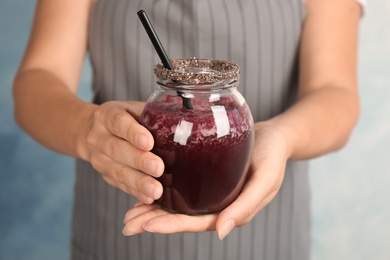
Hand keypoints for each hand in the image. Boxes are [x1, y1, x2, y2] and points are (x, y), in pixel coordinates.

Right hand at [82, 101, 163, 203]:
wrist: (91, 132)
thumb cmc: (125, 119)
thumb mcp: (134, 109)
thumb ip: (154, 114)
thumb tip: (185, 120)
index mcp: (106, 115)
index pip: (117, 122)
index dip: (133, 133)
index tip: (149, 142)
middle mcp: (98, 137)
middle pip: (117, 149)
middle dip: (139, 161)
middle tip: (158, 168)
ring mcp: (99, 159)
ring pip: (118, 171)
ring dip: (139, 182)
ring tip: (156, 190)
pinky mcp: (106, 176)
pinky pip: (121, 185)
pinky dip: (136, 192)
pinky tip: (150, 198)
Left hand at [122, 121, 289, 238]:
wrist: (274, 137)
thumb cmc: (272, 157)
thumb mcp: (265, 180)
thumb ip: (246, 206)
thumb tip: (222, 233)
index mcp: (229, 212)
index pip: (195, 223)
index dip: (170, 225)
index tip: (145, 225)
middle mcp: (216, 206)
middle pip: (181, 217)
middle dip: (153, 221)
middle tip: (127, 224)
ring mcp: (209, 193)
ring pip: (177, 205)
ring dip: (152, 209)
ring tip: (128, 214)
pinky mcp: (204, 178)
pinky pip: (180, 187)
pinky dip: (162, 190)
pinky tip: (144, 189)